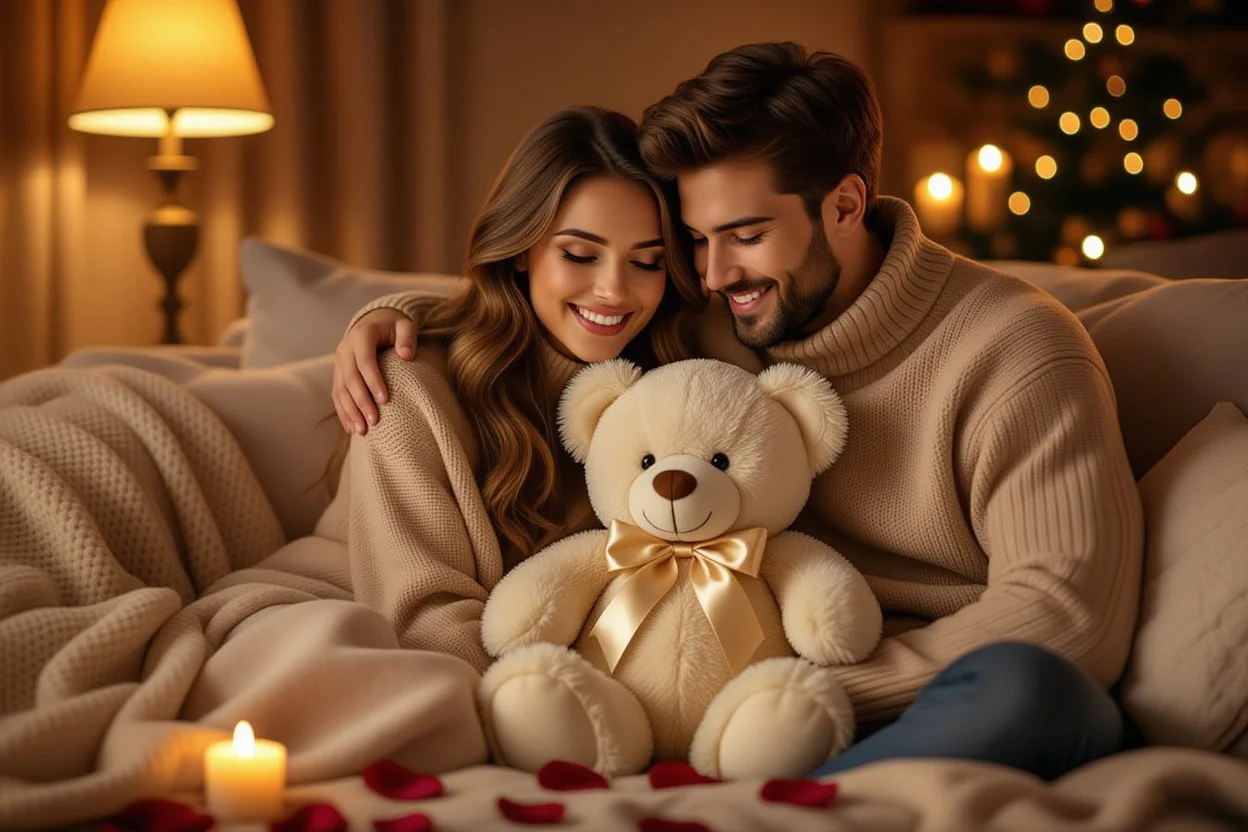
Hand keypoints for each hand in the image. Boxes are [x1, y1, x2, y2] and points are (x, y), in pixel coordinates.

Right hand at [331, 307, 419, 434]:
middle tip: (374, 421)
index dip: (373, 381)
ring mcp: (339, 362)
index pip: (364, 361)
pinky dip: (343, 412)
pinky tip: (351, 428)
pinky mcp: (338, 374)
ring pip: (340, 389)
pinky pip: (337, 395)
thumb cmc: (394, 327)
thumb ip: (408, 337)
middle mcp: (345, 349)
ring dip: (350, 411)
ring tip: (361, 431)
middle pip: (350, 379)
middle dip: (361, 401)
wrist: (374, 322)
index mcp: (361, 336)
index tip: (385, 400)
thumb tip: (406, 355)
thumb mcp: (405, 325)